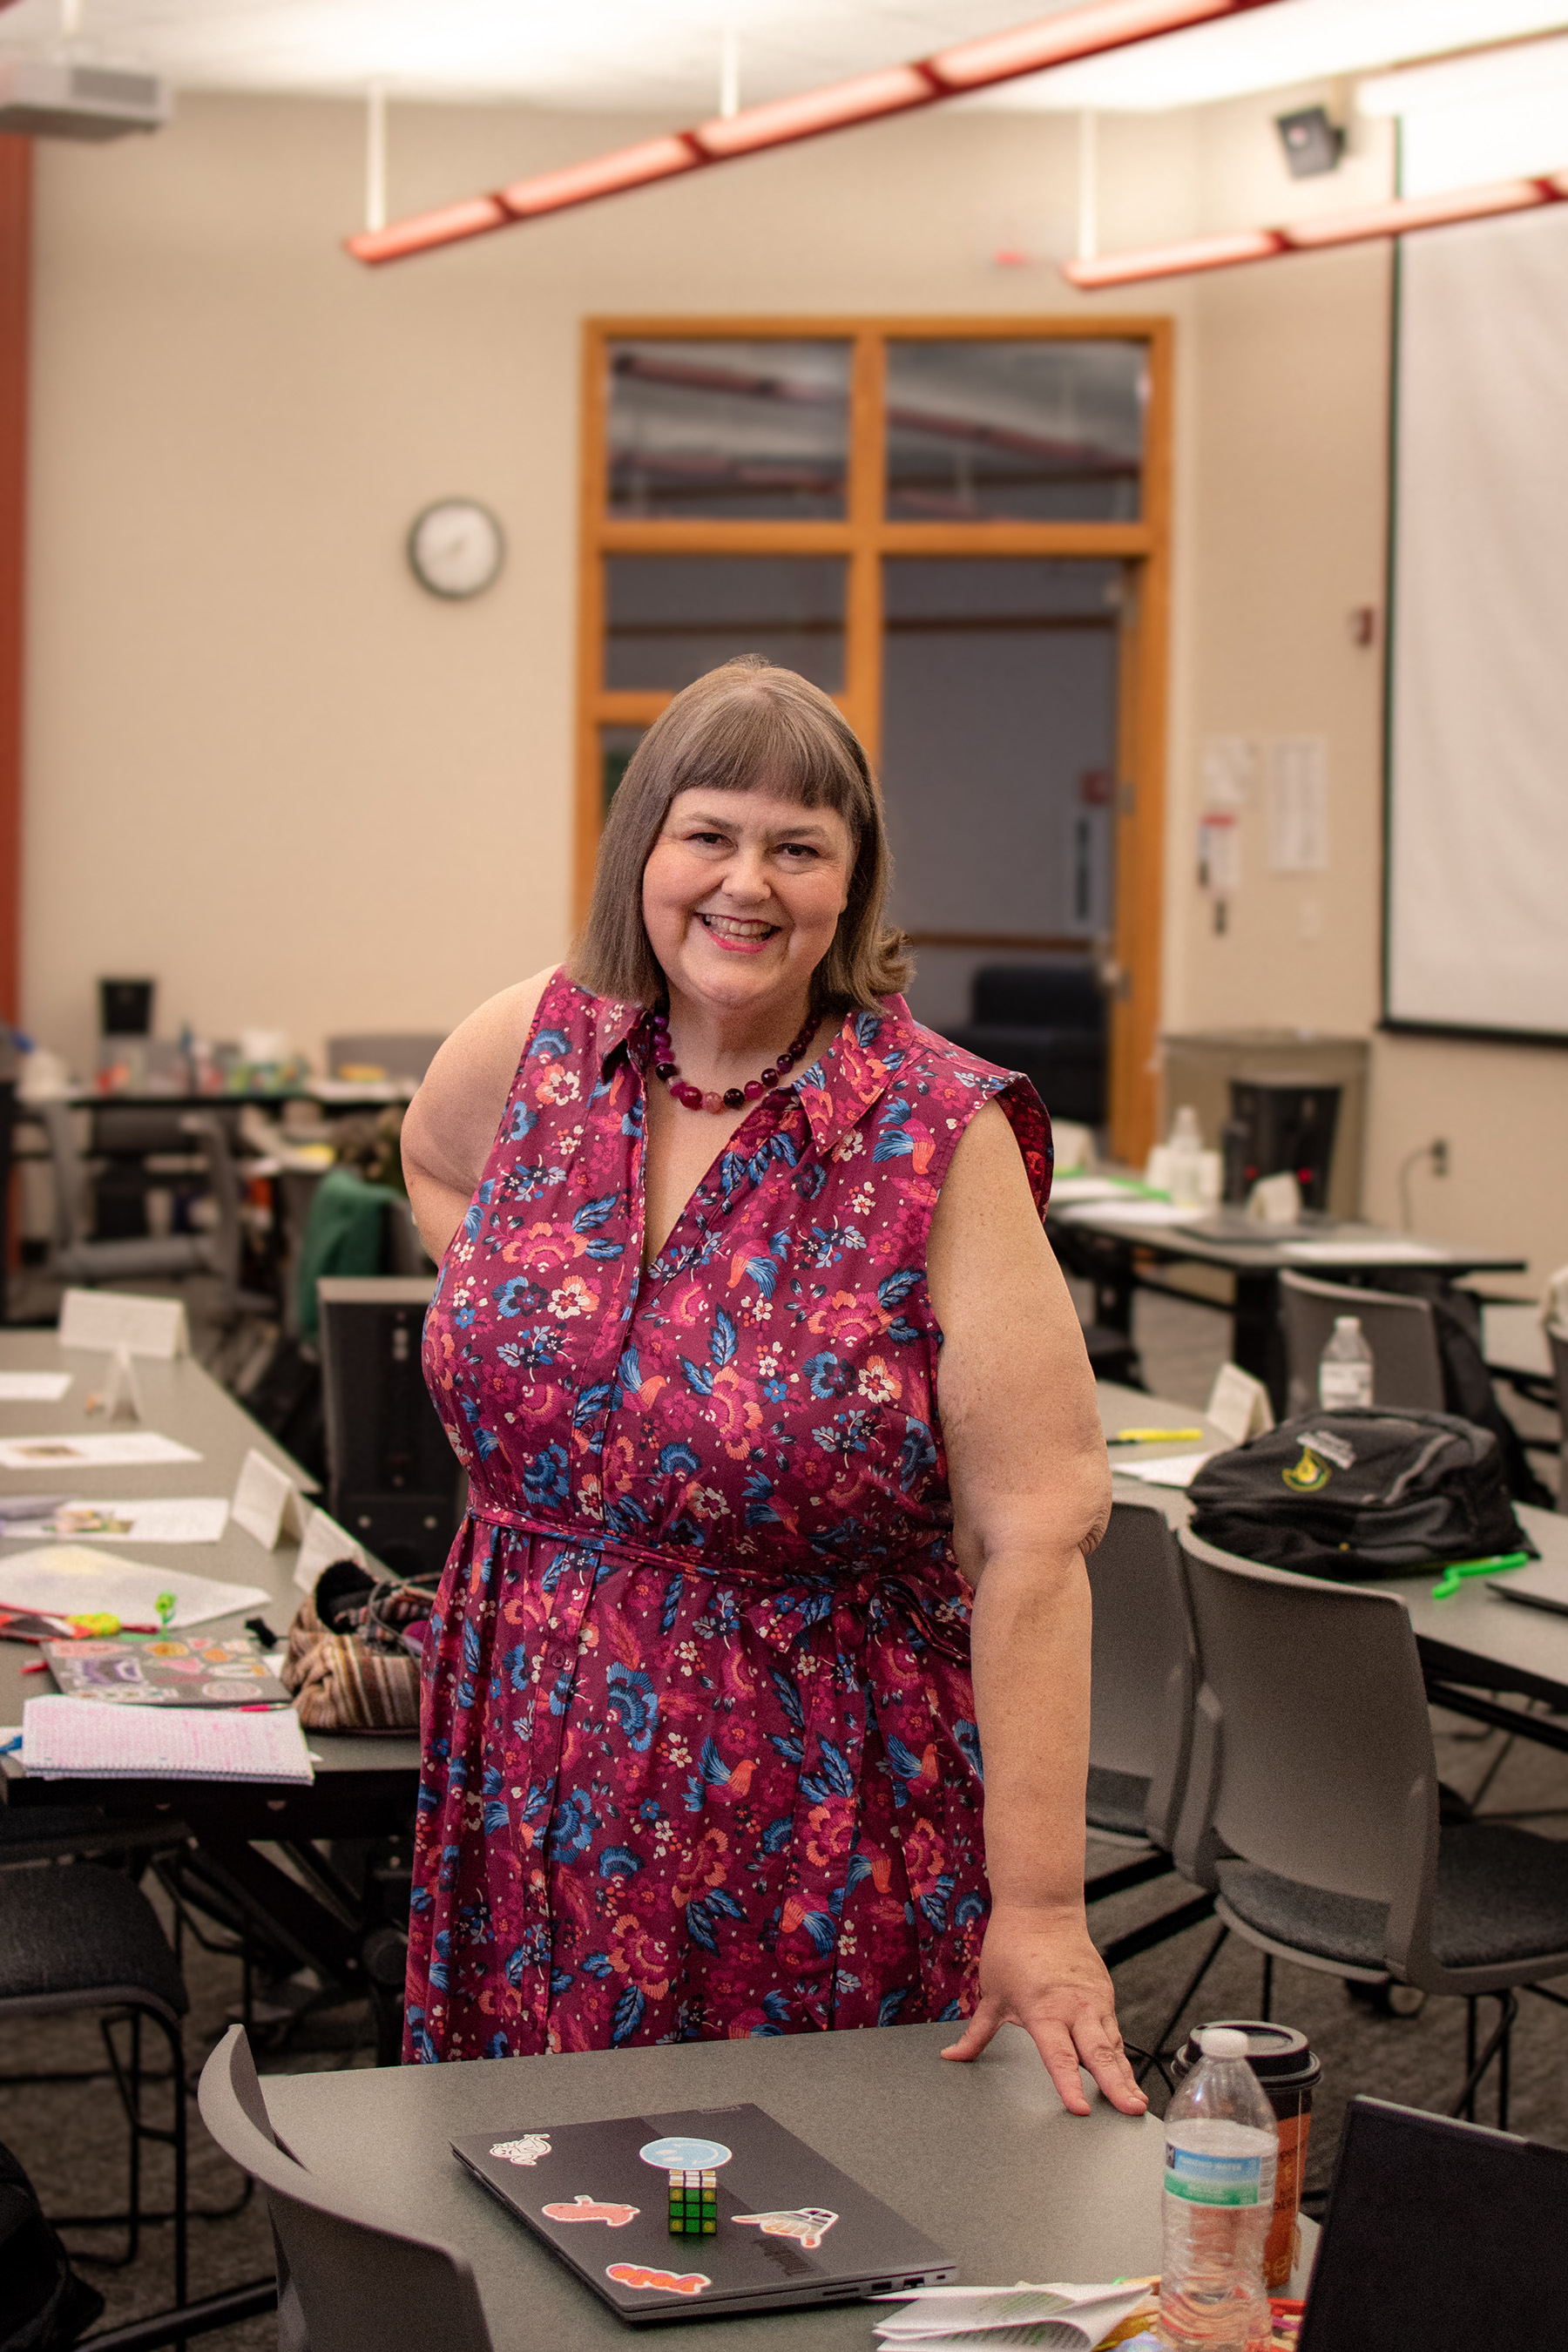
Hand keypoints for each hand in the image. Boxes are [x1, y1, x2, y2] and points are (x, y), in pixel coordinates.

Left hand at [940, 1902, 1147, 2117]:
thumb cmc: (1013, 1947)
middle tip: (1132, 2112)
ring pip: (1114, 2045)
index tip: (1080, 2109)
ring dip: (1126, 2076)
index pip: (1058, 2056)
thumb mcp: (992, 1994)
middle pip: (1099, 2053)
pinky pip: (1114, 2030)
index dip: (1069, 2085)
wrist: (1042, 1907)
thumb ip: (976, 2033)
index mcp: (1043, 2009)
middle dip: (1117, 2086)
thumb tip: (952, 2056)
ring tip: (1137, 2105)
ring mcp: (1094, 1999)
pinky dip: (1121, 2055)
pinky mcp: (1105, 1992)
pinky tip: (1127, 2077)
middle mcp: (1074, 2007)